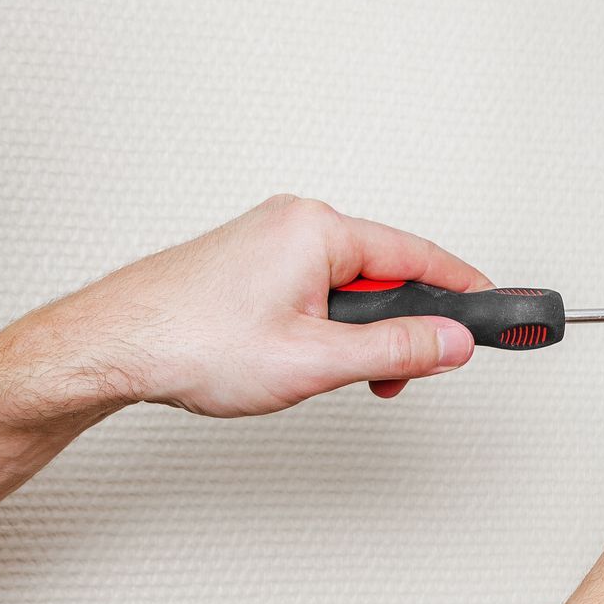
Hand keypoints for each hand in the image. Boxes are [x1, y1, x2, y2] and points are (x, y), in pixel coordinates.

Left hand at [22, 195, 489, 417]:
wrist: (106, 349)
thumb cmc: (189, 343)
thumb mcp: (316, 360)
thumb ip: (397, 351)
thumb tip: (451, 341)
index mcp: (318, 230)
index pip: (419, 256)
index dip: (464, 290)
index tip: (497, 311)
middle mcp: (295, 223)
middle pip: (385, 274)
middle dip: (400, 330)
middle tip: (398, 380)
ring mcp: (269, 240)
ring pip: (348, 289)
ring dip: (358, 337)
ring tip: (332, 378)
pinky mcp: (249, 263)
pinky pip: (314, 290)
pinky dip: (326, 328)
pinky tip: (303, 362)